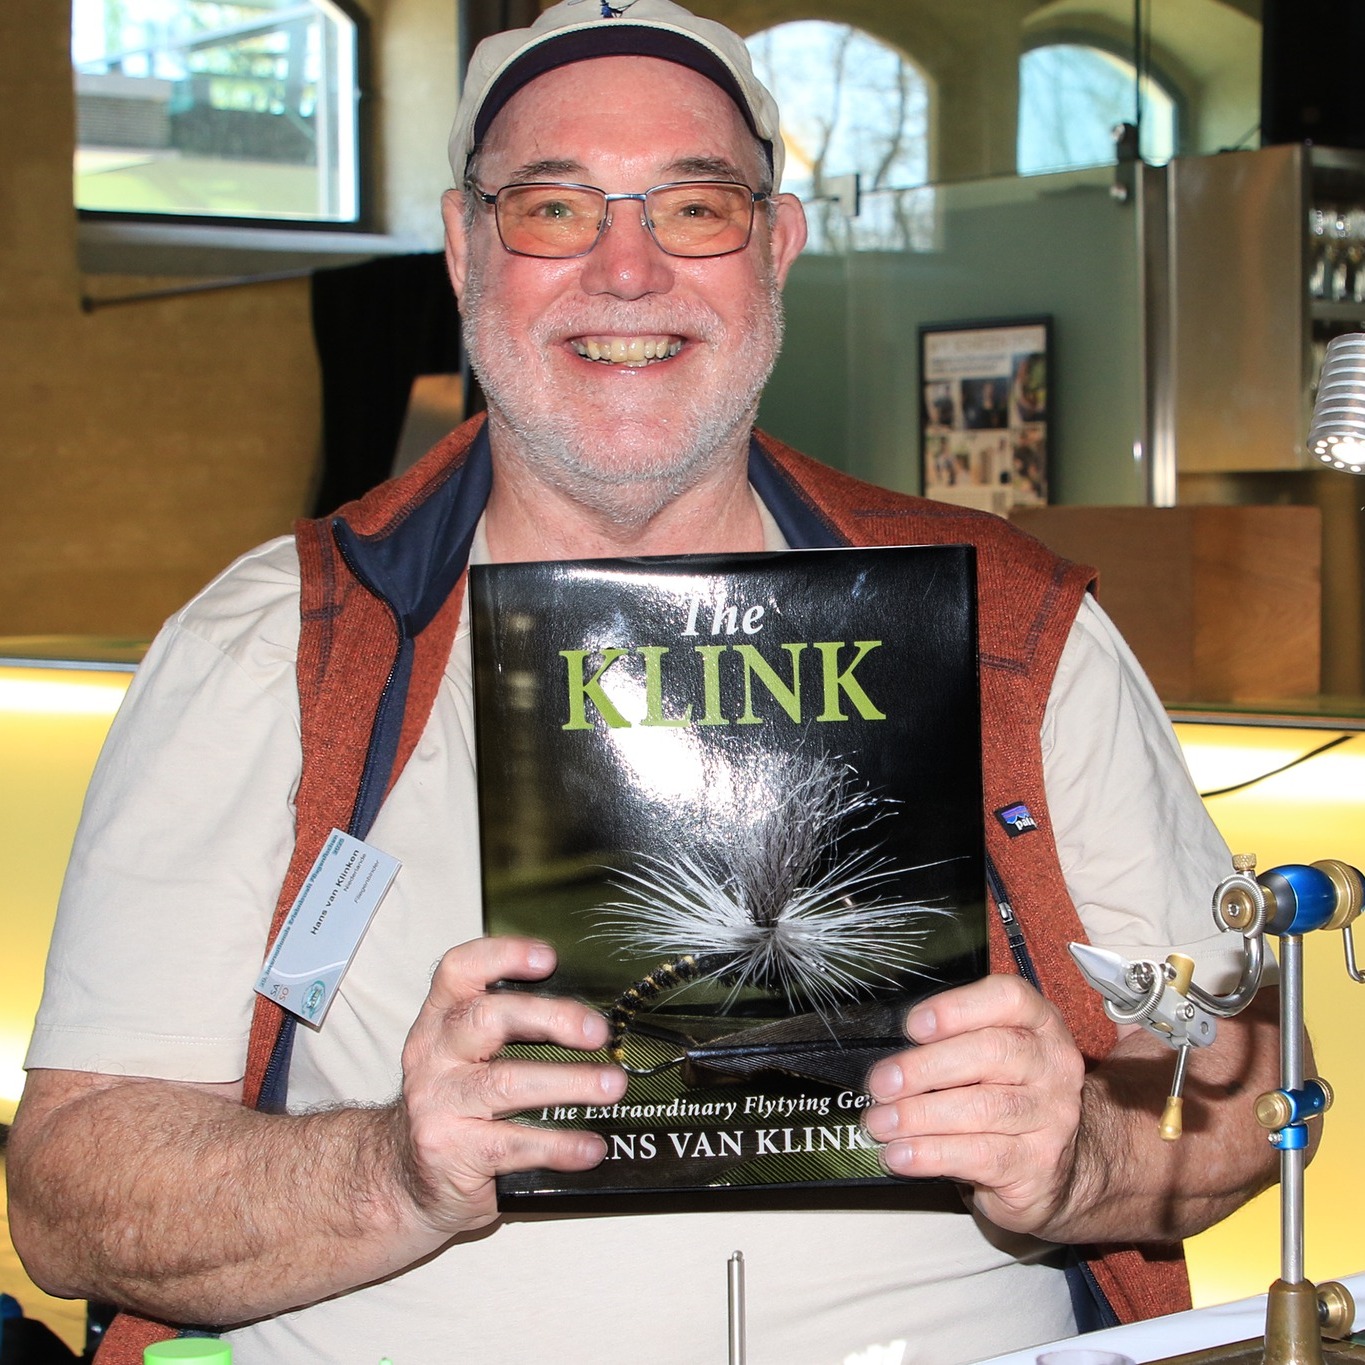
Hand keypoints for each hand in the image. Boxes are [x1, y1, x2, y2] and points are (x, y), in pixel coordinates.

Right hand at [393, 935, 626, 1237]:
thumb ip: (511, 1028)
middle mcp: (433, 1054)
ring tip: (612, 1084)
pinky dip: (560, 1144)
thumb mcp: (465, 1055)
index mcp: (440, 1019)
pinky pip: (514, 1144)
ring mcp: (439, 1103)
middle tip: (597, 1031)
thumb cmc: (455, 1102)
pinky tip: (591, 1146)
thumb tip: (591, 1015)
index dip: (503, 956)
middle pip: (486, 1018)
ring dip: (570, 1082)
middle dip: (550, 1018)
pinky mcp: (452, 1152)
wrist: (405, 1176)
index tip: (548, 958)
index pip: (460, 970)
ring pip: (505, 1082)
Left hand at [863, 974, 1088, 1235]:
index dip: (956, 1007)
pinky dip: (931, 1154)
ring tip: (880, 1122)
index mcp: (1040, 1024)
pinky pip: (980, 1155)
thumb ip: (952, 1043)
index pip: (1009, 998)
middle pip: (990, 1052)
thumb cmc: (1007, 1096)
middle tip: (881, 1083)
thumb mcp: (990, 1058)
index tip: (913, 1026)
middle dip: (924, 1067)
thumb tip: (887, 1056)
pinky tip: (900, 1154)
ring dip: (920, 1114)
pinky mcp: (1039, 1165)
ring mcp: (1052, 1117)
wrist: (1061, 1168)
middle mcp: (1054, 1065)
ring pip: (982, 1107)